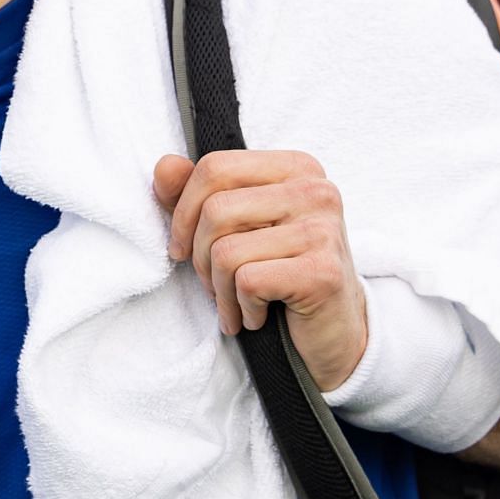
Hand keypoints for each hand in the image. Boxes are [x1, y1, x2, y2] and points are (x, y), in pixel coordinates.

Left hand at [152, 149, 367, 392]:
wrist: (334, 331)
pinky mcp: (322, 272)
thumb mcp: (239, 227)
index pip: (215, 167)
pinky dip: (240, 308)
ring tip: (233, 304)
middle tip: (211, 285)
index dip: (182, 211)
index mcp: (295, 167)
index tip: (180, 248)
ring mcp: (323, 230)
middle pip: (216, 210)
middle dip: (198, 256)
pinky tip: (256, 316)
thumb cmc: (281, 272)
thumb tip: (165, 167)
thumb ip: (198, 194)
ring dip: (218, 290)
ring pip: (226, 251)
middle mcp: (315, 190)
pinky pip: (247, 282)